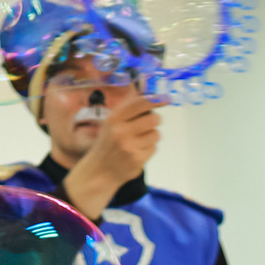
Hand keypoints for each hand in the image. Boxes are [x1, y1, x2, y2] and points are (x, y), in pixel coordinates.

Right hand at [63, 88, 159, 215]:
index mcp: (114, 118)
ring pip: (156, 134)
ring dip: (151, 136)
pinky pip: (153, 148)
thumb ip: (128, 107)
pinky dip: (148, 149)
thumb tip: (148, 92)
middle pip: (153, 119)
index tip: (165, 99)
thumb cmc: (108, 143)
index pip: (140, 103)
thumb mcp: (111, 122)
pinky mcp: (137, 160)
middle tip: (149, 123)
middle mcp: (121, 131)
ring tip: (139, 140)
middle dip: (155, 120)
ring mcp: (129, 147)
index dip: (156, 99)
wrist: (100, 171)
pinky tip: (137, 151)